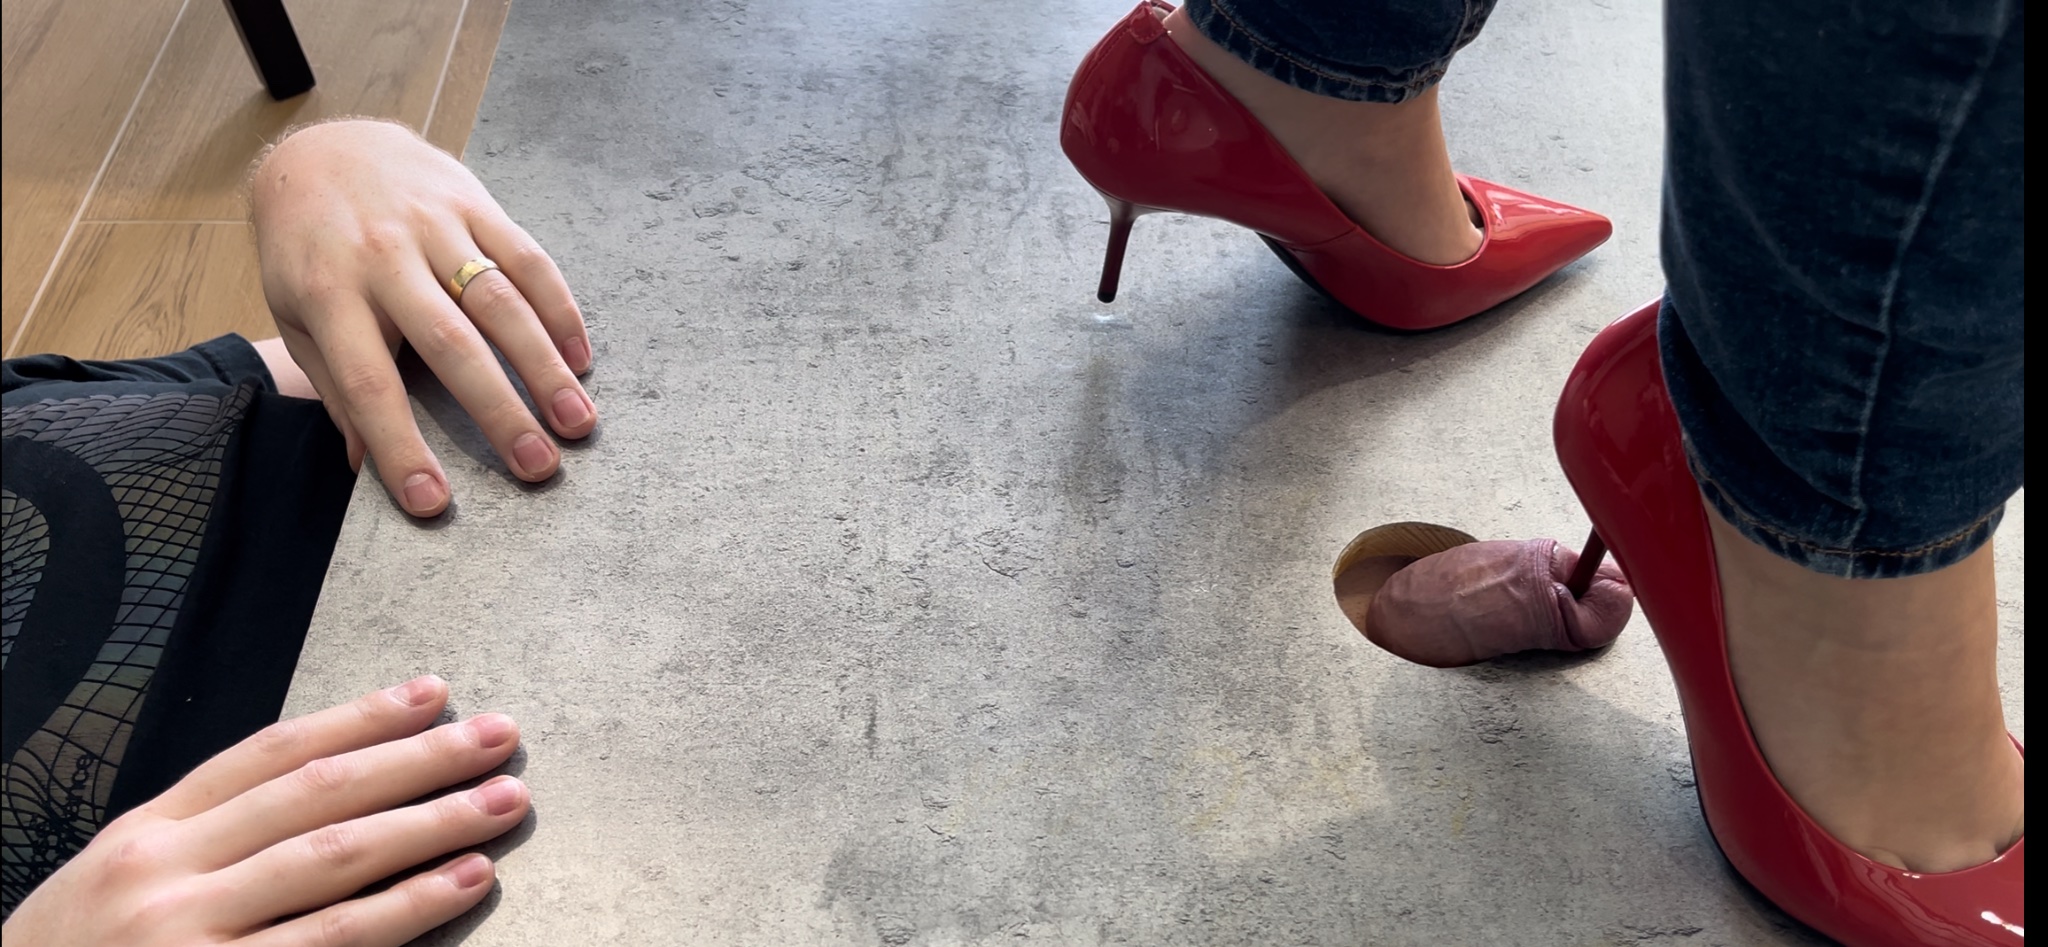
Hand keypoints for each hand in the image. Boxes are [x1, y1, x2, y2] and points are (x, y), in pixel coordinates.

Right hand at [2, 676, 528, 945]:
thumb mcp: (115, 882)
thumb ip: (205, 835)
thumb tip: (326, 787)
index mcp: (146, 834)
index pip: (272, 754)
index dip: (360, 718)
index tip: (433, 693)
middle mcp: (169, 875)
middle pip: (320, 796)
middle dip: (420, 759)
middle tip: (500, 736)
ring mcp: (192, 939)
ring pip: (336, 861)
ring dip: (433, 825)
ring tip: (505, 801)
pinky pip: (332, 944)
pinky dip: (406, 909)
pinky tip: (462, 883)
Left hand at [250, 119, 597, 515]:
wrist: (323, 150)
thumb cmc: (307, 250)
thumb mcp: (296, 315)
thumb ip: (334, 386)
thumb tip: (362, 465)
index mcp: (329, 296)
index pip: (369, 384)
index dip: (400, 445)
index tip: (432, 501)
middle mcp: (384, 258)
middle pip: (450, 345)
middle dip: (498, 411)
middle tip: (538, 468)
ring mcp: (434, 226)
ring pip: (500, 301)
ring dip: (544, 366)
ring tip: (578, 422)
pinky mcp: (475, 204)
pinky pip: (527, 259)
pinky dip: (559, 310)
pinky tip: (580, 359)